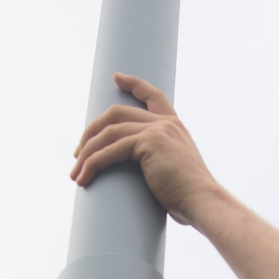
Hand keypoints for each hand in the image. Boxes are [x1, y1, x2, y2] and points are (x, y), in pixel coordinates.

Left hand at [71, 73, 218, 226]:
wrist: (202, 201)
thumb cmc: (188, 196)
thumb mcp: (175, 170)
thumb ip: (161, 162)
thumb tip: (150, 176)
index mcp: (174, 126)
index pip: (153, 96)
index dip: (134, 84)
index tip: (117, 77)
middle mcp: (166, 123)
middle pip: (116, 114)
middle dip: (91, 131)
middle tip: (78, 153)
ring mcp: (157, 129)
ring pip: (108, 133)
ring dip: (87, 153)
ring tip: (76, 173)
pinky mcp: (148, 142)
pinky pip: (110, 150)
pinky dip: (93, 164)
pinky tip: (84, 178)